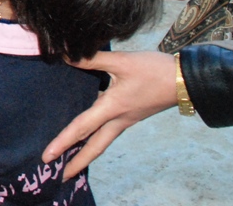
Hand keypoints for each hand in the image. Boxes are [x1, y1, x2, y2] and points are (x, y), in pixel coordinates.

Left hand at [42, 50, 176, 179]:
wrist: (185, 79)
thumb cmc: (154, 70)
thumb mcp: (121, 60)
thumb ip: (91, 58)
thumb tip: (64, 54)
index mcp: (113, 108)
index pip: (82, 128)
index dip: (63, 141)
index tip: (47, 156)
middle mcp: (119, 120)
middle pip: (94, 147)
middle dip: (77, 162)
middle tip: (60, 177)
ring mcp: (126, 119)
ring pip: (102, 140)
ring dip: (86, 152)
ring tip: (70, 160)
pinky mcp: (131, 114)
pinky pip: (109, 130)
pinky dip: (96, 136)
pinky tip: (89, 131)